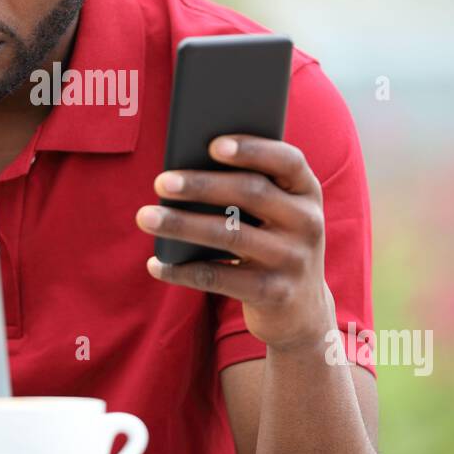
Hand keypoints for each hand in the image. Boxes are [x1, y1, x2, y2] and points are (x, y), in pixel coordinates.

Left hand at [135, 134, 335, 352]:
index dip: (252, 150)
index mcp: (307, 191)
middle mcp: (307, 222)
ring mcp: (293, 259)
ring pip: (230, 235)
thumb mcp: (275, 213)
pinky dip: (182, 271)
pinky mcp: (274, 293)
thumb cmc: (272, 241)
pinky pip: (219, 277)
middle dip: (202, 186)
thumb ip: (247, 188)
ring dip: (182, 224)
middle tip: (161, 182)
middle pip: (251, 193)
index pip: (286, 161)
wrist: (301, 309)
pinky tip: (156, 263)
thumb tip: (184, 171)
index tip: (212, 145)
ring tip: (146, 216)